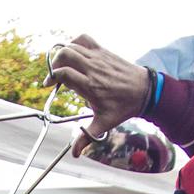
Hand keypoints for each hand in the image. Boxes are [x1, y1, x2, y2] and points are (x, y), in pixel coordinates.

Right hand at [44, 33, 149, 154]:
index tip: (48, 85)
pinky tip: (74, 54)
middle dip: (54, 63)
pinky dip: (74, 42)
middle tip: (54, 74)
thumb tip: (74, 154)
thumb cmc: (124, 107)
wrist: (144, 90)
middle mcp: (92, 68)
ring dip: (62, 53)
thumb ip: (86, 136)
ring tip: (62, 65)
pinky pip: (84, 39)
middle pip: (65, 54)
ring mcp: (98, 57)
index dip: (51, 77)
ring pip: (72, 45)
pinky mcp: (103, 50)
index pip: (63, 73)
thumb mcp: (104, 123)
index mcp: (90, 86)